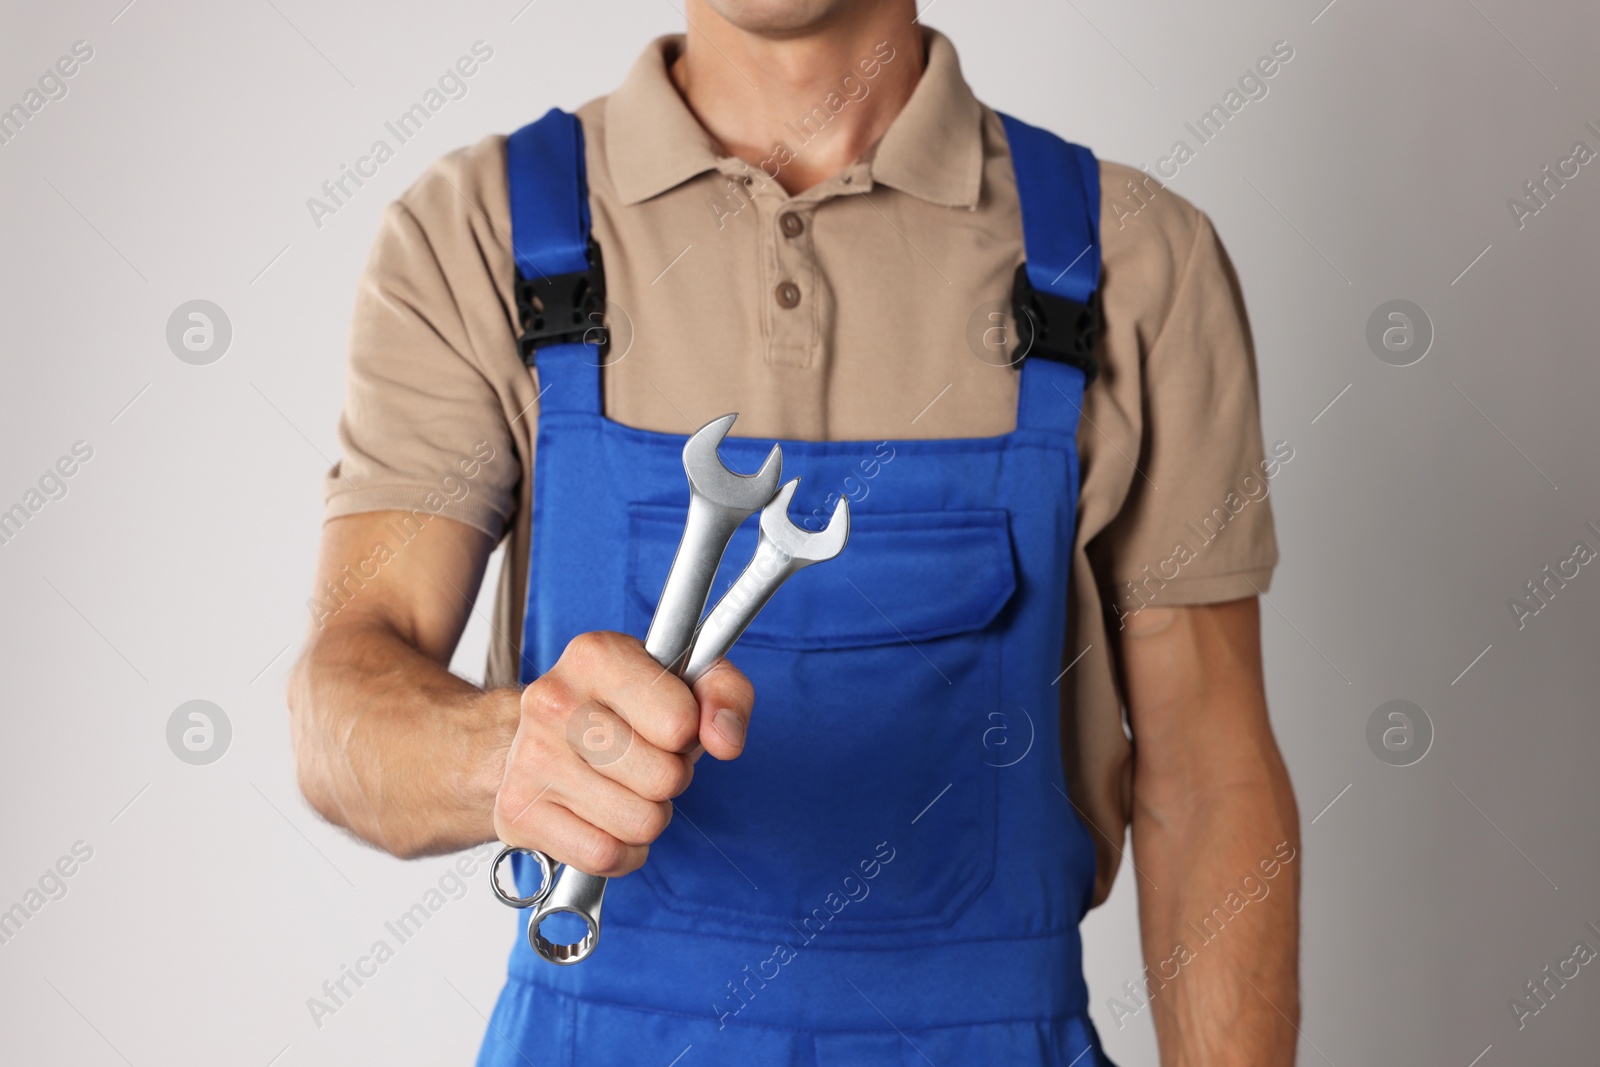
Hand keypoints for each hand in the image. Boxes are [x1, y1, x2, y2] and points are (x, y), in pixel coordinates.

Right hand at [493, 630, 754, 876]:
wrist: (533, 734)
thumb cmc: (622, 708)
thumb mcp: (685, 679)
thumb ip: (725, 694)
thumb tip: (725, 740)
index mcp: (595, 655)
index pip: (680, 723)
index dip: (688, 734)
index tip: (669, 725)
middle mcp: (555, 702)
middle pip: (663, 779)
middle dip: (670, 778)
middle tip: (647, 761)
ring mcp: (531, 759)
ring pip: (639, 823)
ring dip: (648, 816)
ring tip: (626, 788)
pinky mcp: (519, 813)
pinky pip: (605, 856)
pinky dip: (621, 850)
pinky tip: (606, 819)